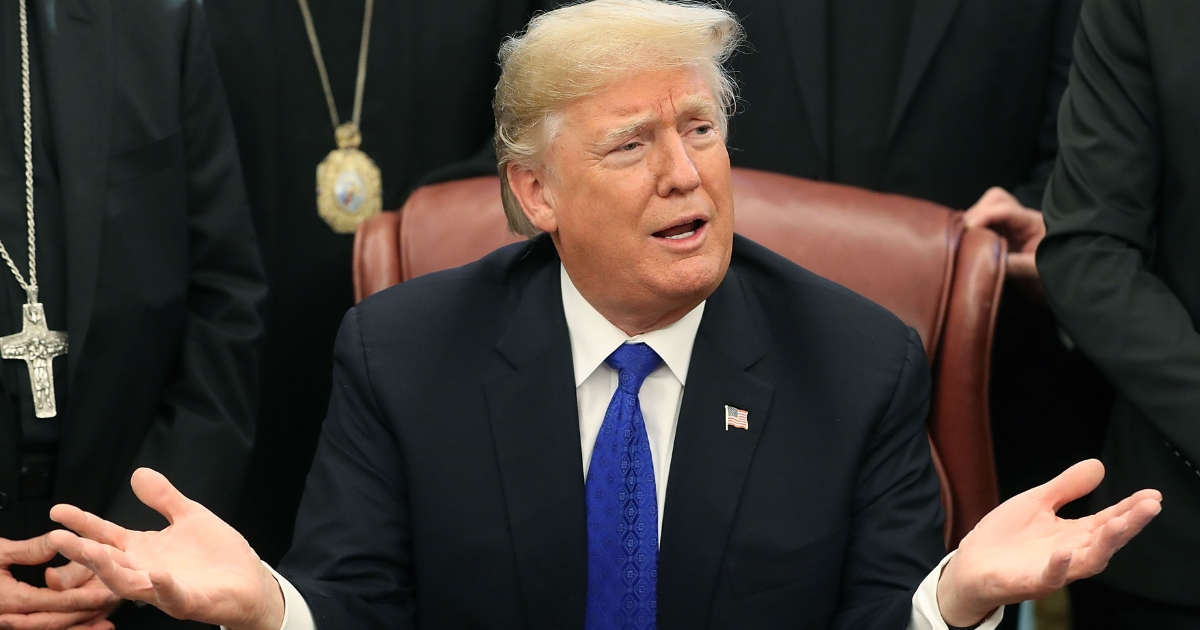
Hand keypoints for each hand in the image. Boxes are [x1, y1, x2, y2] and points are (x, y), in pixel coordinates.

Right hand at [0, 537, 118, 629]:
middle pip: (57, 621)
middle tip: (113, 605)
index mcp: (14, 599)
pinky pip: (40, 629)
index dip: (83, 599)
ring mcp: (12, 622)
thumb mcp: (0, 552)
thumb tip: (58, 540)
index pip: (57, 602)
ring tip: (105, 623)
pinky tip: (82, 627)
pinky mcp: (12, 622)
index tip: (107, 594)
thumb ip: (31, 550)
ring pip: (51, 629)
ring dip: (78, 627)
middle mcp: (13, 617)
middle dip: (87, 615)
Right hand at [46, 469, 284, 629]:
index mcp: (145, 550)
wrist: (250, 581)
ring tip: (90, 552)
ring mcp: (165, 588)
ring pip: (128, 583)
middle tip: (57, 538)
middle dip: (81, 551)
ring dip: (108, 569)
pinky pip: (172, 596)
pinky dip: (164, 587)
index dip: (83, 523)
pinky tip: (158, 574)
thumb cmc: (217, 554)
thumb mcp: (189, 516)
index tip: (58, 510)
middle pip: (107, 561)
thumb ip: (163, 498)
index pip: (106, 535)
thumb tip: (138, 473)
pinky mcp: (189, 601)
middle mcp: (147, 570)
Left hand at [936, 460, 1160, 626]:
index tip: (1152, 495)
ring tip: (1120, 523)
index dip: (1131, 509)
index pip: (1108, 520)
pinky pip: (1048, 577)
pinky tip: (1065, 552)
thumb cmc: (1006, 538)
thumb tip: (1098, 464)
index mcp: (1073, 535)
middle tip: (1150, 506)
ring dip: (1105, 544)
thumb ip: (1067, 487)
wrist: (970, 565)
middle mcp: (1070, 554)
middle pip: (1106, 540)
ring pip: (1087, 562)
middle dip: (1129, 524)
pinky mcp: (1029, 582)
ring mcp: (1052, 570)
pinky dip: (1058, 567)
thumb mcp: (1037, 502)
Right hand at [963, 187, 1045, 300]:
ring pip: (986, 209)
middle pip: (995, 200)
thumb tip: (986, 261)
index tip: (968, 228)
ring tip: (960, 238)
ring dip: (971, 220)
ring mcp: (1009, 227)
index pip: (1006, 210)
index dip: (985, 215)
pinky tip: (963, 242)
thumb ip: (1016, 266)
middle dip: (977, 211)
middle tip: (962, 232)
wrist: (1060, 286)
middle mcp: (1020, 220)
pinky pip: (981, 225)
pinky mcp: (1000, 236)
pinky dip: (970, 230)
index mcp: (1033, 224)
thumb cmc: (1054, 276)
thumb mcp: (1037, 273)